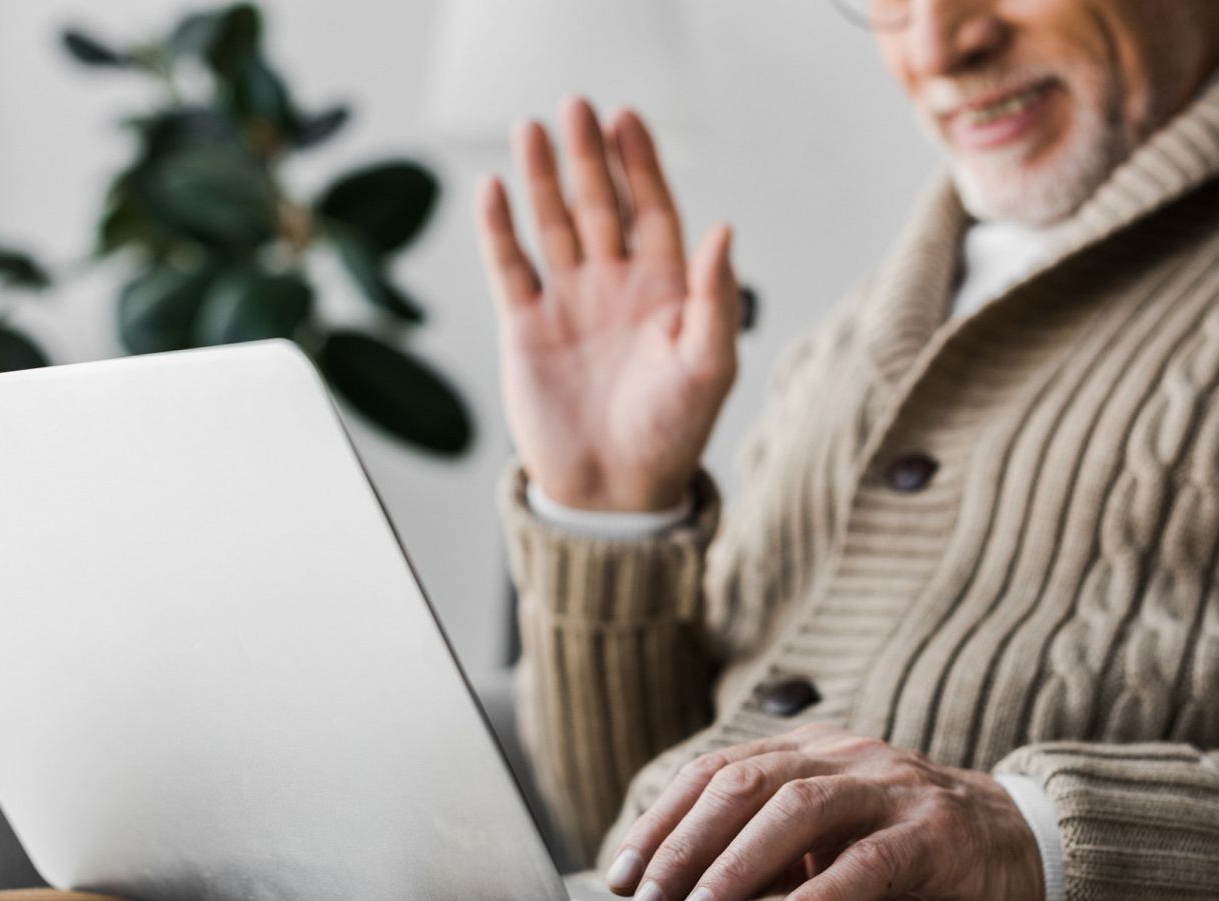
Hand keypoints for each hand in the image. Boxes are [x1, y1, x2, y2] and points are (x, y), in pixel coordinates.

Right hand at [475, 98, 741, 511]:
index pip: (653, 209)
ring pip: (552, 224)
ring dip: (543, 178)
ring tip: (533, 130)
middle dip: (588, 156)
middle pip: (599, 204)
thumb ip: (717, 297)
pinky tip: (495, 189)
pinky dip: (500, 229)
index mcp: (665, 289)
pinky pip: (510, 266)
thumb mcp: (709, 365)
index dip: (640, 164)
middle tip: (576, 105)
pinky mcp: (526, 327)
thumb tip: (723, 229)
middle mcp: (615, 285)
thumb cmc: (673, 432)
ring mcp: (568, 302)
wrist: (614, 491)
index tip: (627, 117)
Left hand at [604, 723, 1044, 900]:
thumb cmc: (905, 848)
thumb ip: (769, 854)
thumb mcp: (830, 839)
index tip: (623, 872)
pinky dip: (817, 895)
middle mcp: (846, 756)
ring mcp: (892, 788)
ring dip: (738, 862)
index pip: (718, 769)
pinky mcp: (933, 834)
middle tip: (649, 896)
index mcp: (811, 750)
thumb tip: (686, 889)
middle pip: (745, 779)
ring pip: (799, 805)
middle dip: (686, 840)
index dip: (664, 819)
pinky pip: (866, 863)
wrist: (1017, 839)